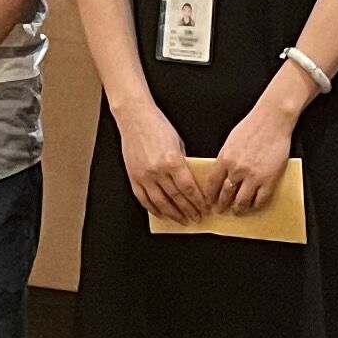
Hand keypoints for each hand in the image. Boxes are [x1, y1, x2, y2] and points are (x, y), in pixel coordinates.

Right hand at [115, 102, 207, 223]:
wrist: (134, 117)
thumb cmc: (157, 125)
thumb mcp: (178, 143)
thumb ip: (182, 163)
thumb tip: (189, 181)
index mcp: (172, 161)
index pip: (188, 188)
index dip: (198, 201)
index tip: (204, 208)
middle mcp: (158, 171)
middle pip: (176, 198)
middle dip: (188, 210)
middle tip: (196, 218)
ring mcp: (144, 176)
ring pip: (160, 202)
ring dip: (173, 214)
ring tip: (181, 220)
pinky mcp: (133, 177)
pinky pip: (143, 198)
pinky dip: (153, 208)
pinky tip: (160, 213)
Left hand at [210, 86, 300, 214]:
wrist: (272, 120)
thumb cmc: (252, 126)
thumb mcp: (230, 141)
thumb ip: (225, 158)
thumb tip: (222, 173)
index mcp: (225, 159)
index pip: (212, 184)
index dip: (209, 196)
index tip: (208, 201)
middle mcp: (237, 170)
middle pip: (225, 195)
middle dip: (221, 205)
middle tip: (220, 210)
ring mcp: (253, 176)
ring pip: (241, 201)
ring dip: (237, 209)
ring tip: (236, 211)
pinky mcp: (269, 180)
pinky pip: (260, 200)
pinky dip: (255, 206)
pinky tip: (253, 206)